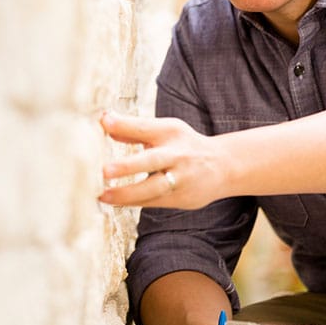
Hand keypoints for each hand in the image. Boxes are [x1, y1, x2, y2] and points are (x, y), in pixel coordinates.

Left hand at [98, 111, 227, 208]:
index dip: (124, 125)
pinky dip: (133, 202)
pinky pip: (153, 202)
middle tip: (104, 170)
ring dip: (126, 194)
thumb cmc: (184, 145)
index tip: (102, 122)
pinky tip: (114, 202)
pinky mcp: (181, 198)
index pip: (145, 127)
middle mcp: (177, 155)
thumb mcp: (164, 130)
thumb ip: (134, 130)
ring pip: (151, 189)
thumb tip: (104, 121)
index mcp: (171, 132)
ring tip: (102, 195)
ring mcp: (181, 179)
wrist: (222, 166)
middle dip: (128, 166)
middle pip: (151, 161)